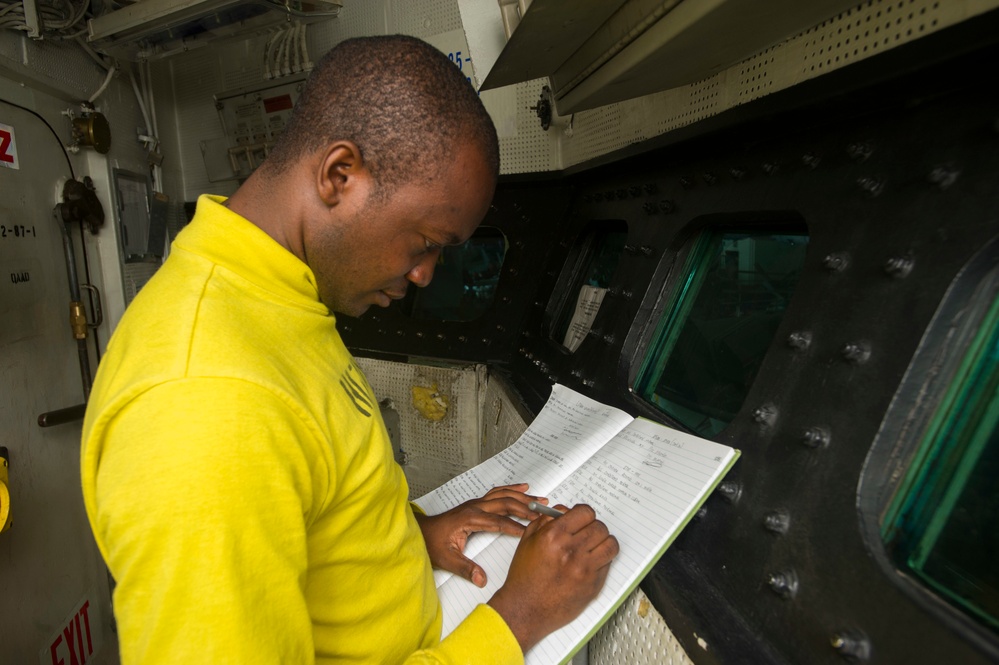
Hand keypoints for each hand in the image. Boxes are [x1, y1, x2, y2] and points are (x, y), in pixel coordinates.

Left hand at [415, 483, 544, 586]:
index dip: (516, 526)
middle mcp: (474, 507)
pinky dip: (512, 490)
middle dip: (525, 508)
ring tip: (540, 499)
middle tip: (542, 513)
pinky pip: (498, 493)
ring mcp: (476, 503)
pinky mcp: (476, 504)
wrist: (422, 532)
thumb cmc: (432, 543)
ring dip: (522, 497)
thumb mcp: (447, 559)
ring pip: (503, 495)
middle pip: (505, 503)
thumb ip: (465, 569)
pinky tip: (522, 488)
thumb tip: (481, 579)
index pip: (498, 522)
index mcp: (469, 518)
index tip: (531, 531)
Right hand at [487, 504, 618, 652]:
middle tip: (586, 532)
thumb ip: (546, 521)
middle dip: (593, 527)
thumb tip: (564, 511)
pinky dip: (602, 559)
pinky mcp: (593, 584)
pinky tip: (590, 562)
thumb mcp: (527, 541)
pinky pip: (608, 563)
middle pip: (599, 527)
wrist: (525, 609)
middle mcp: (571, 551)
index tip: (582, 518)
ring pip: (610, 543)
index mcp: (553, 536)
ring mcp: (584, 569)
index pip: (585, 512)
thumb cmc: (524, 578)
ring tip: (593, 546)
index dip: (583, 513)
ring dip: (603, 542)